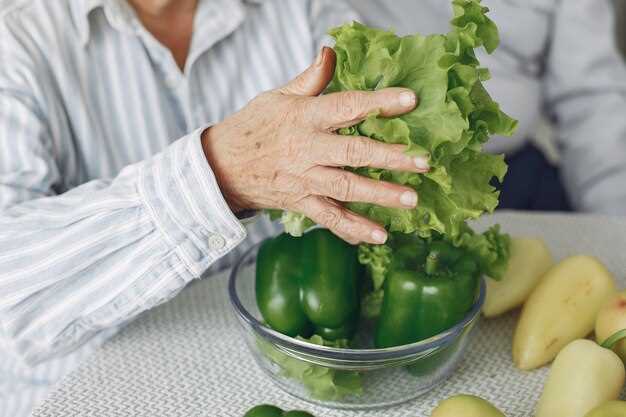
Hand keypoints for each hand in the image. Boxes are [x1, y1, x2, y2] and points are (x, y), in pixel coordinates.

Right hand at [202, 47, 428, 244]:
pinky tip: (379, 236)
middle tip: (423, 163)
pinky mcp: (300, 203)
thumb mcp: (277, 96)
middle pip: (353, 153)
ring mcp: (303, 180)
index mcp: (303, 118)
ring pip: (346, 188)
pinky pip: (329, 219)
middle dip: (390, 158)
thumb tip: (332, 51)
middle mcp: (306, 150)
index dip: (379, 103)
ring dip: (380, 195)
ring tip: (411, 200)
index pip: (346, 106)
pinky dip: (353, 229)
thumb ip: (310, 79)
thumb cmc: (252, 127)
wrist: (220, 166)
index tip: (410, 100)